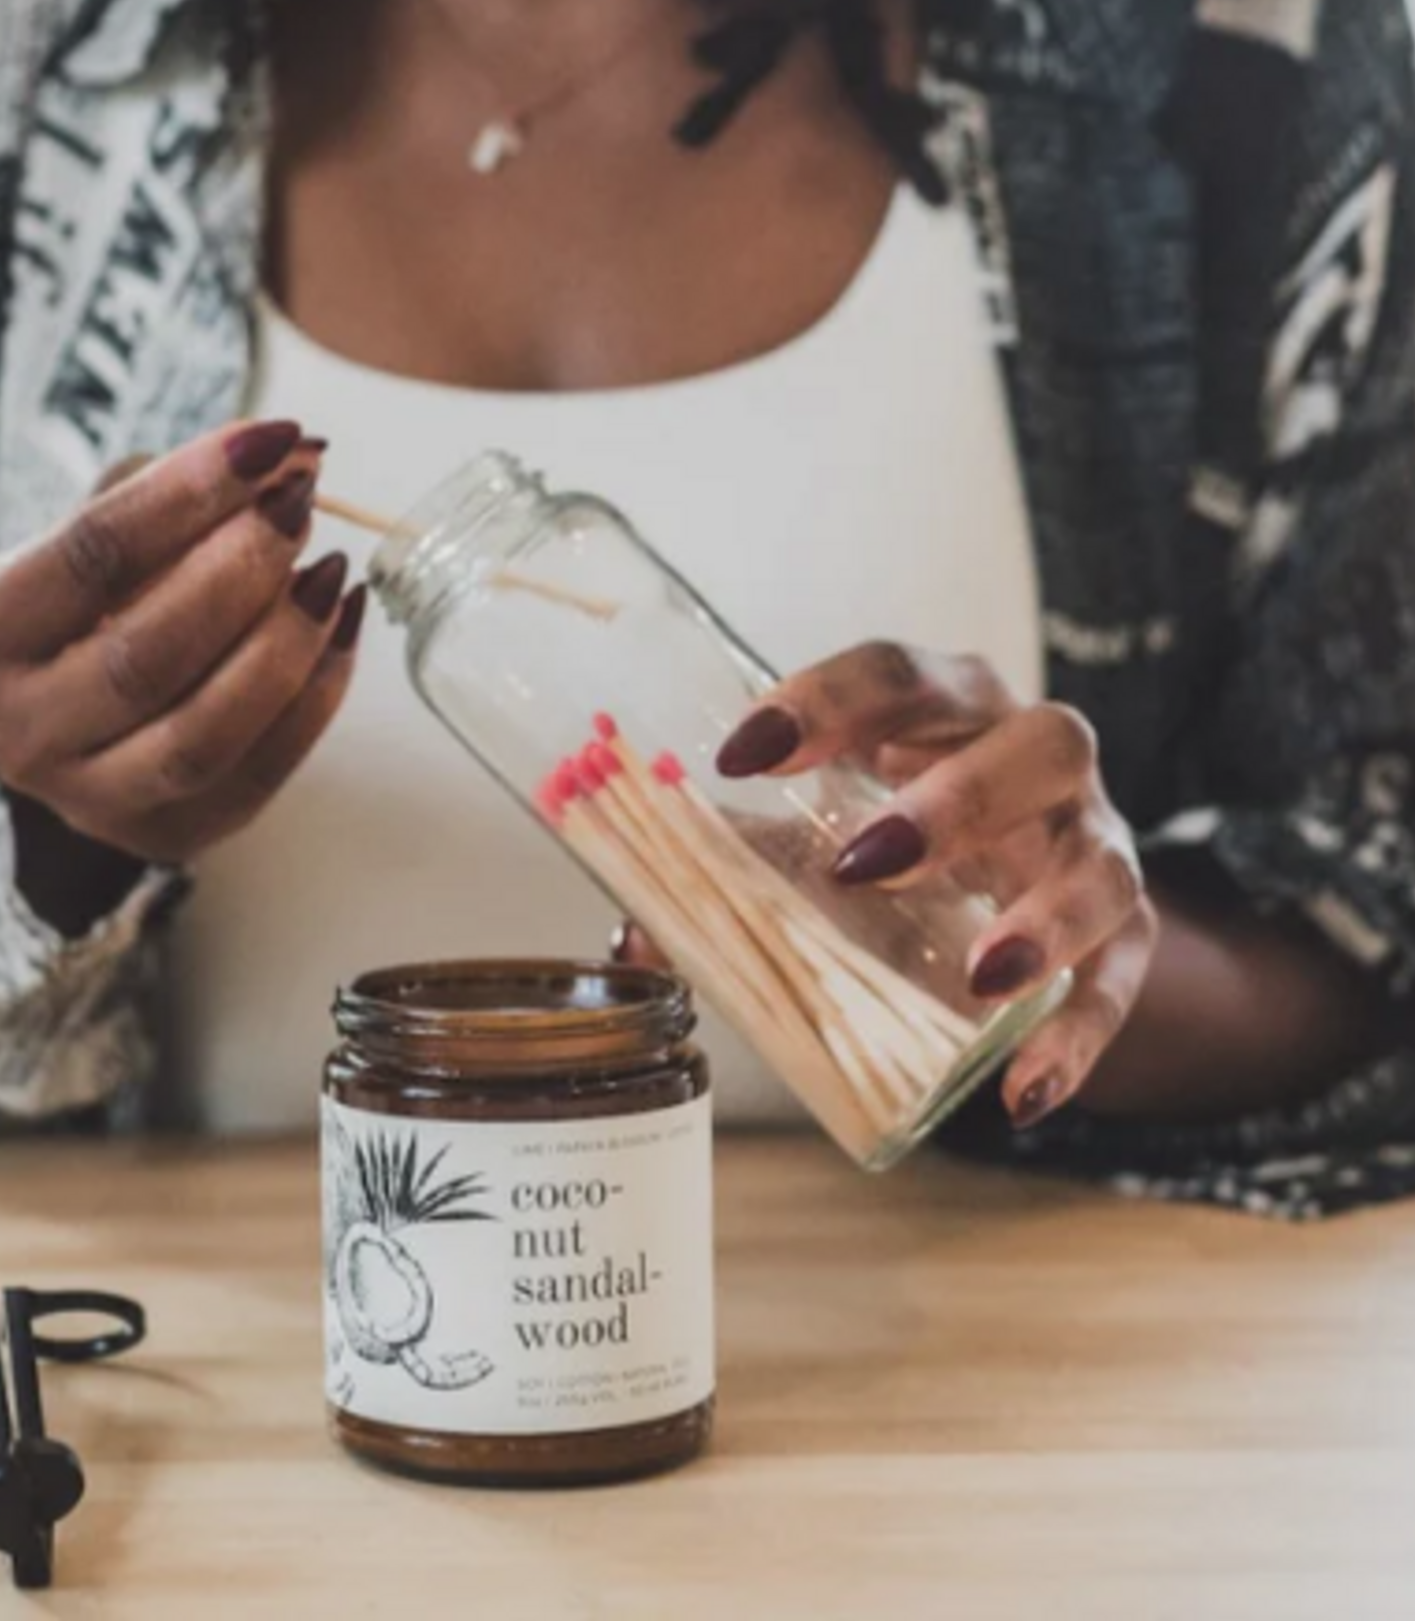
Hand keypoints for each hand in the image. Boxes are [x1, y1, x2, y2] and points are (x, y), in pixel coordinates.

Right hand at [0, 420, 364, 870]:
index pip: (91, 558)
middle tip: (302, 507)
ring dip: (284, 643)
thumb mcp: (96, 534)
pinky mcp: (168, 835)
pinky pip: (259, 773)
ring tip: (330, 572)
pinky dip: (317, 696)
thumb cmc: (87, 604)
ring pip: (202, 733)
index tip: (271, 442)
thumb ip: (177, 488)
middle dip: (242, 571)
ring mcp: (91, 800)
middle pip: (145, 657)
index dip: (190, 494)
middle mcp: (19, 734)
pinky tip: (343, 627)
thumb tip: (299, 454)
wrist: (67, 720)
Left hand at [706, 642, 1156, 1129]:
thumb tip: (634, 931)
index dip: (823, 701)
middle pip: (1032, 741)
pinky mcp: (1127, 930)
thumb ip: (739, 867)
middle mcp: (1035, 756)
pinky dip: (1081, 1031)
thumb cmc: (904, 838)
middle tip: (862, 863)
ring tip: (982, 976)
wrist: (1023, 891)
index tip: (741, 755)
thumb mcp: (822, 835)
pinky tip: (1026, 1088)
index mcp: (946, 707)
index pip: (896, 673)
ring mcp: (1093, 841)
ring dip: (1046, 913)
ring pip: (1103, 856)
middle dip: (954, 799)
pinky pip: (1123, 976)